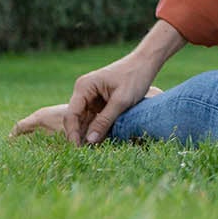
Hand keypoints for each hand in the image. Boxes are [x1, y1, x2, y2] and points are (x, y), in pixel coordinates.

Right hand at [9, 55, 160, 145]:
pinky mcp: (99, 101)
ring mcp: (90, 96)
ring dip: (88, 134)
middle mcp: (83, 91)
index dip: (73, 134)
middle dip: (79, 136)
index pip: (71, 114)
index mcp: (84, 87)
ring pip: (84, 120)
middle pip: (75, 119)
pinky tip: (101, 141)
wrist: (146, 63)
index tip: (78, 150)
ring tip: (94, 151)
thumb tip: (89, 141)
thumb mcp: (121, 101)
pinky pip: (94, 118)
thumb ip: (105, 121)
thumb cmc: (134, 78)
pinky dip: (97, 128)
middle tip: (85, 155)